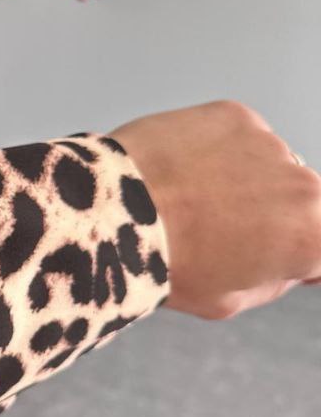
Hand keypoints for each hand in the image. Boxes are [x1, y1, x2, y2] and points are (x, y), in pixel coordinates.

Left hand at [110, 101, 320, 319]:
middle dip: (274, 215)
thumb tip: (291, 261)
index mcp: (312, 236)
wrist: (115, 216)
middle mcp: (304, 184)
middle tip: (221, 230)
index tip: (280, 258)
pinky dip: (218, 151)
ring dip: (244, 179)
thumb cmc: (167, 266)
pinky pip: (238, 137)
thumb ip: (275, 277)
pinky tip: (183, 171)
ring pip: (269, 165)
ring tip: (193, 200)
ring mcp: (270, 144)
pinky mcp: (236, 115)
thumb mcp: (229, 300)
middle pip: (303, 201)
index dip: (305, 255)